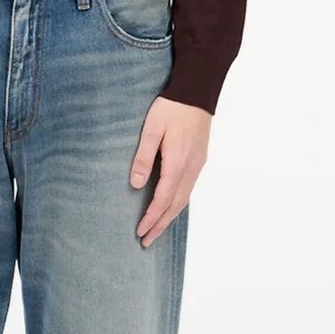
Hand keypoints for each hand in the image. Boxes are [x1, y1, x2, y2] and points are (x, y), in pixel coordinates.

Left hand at [130, 96, 211, 247]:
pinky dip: (177, 204)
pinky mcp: (199, 160)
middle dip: (160, 225)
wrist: (197, 92)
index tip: (140, 231)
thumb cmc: (171, 107)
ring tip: (156, 230)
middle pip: (175, 205)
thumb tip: (135, 185)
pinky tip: (170, 208)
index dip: (151, 217)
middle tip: (146, 241)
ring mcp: (197, 165)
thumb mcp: (151, 129)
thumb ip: (143, 157)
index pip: (163, 199)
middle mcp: (191, 168)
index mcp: (177, 162)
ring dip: (169, 217)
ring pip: (183, 199)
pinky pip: (188, 189)